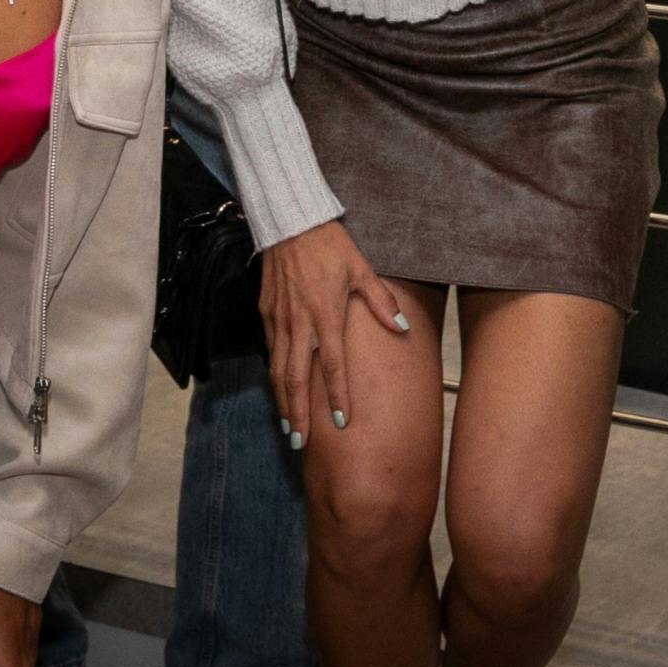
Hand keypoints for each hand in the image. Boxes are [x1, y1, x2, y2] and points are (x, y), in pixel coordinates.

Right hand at [258, 221, 409, 445]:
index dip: (337, 396)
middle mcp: (299, 323)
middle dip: (298, 415)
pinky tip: (279, 389)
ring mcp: (278, 320)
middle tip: (300, 444)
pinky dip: (274, 374)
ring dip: (283, 401)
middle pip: (296, 379)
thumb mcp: (361, 269)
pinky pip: (269, 350)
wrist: (289, 222)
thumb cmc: (329, 245)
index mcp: (326, 315)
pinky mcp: (265, 313)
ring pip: (277, 370)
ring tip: (288, 427)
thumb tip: (402, 327)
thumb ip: (381, 302)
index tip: (342, 423)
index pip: (332, 365)